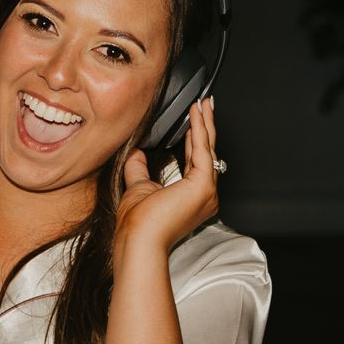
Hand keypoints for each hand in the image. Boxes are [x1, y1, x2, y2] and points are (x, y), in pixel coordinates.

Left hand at [114, 98, 221, 254]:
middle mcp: (205, 195)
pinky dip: (199, 130)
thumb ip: (139, 168)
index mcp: (193, 197)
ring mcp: (207, 191)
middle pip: (207, 152)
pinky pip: (203, 151)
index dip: (196, 138)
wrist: (138, 240)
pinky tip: (196, 114)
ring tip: (203, 103)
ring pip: (207, 148)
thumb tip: (135, 150)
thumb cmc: (138, 225)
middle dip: (206, 125)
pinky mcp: (202, 185)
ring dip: (205, 123)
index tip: (194, 119)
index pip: (196, 161)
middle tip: (206, 104)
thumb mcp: (137, 187)